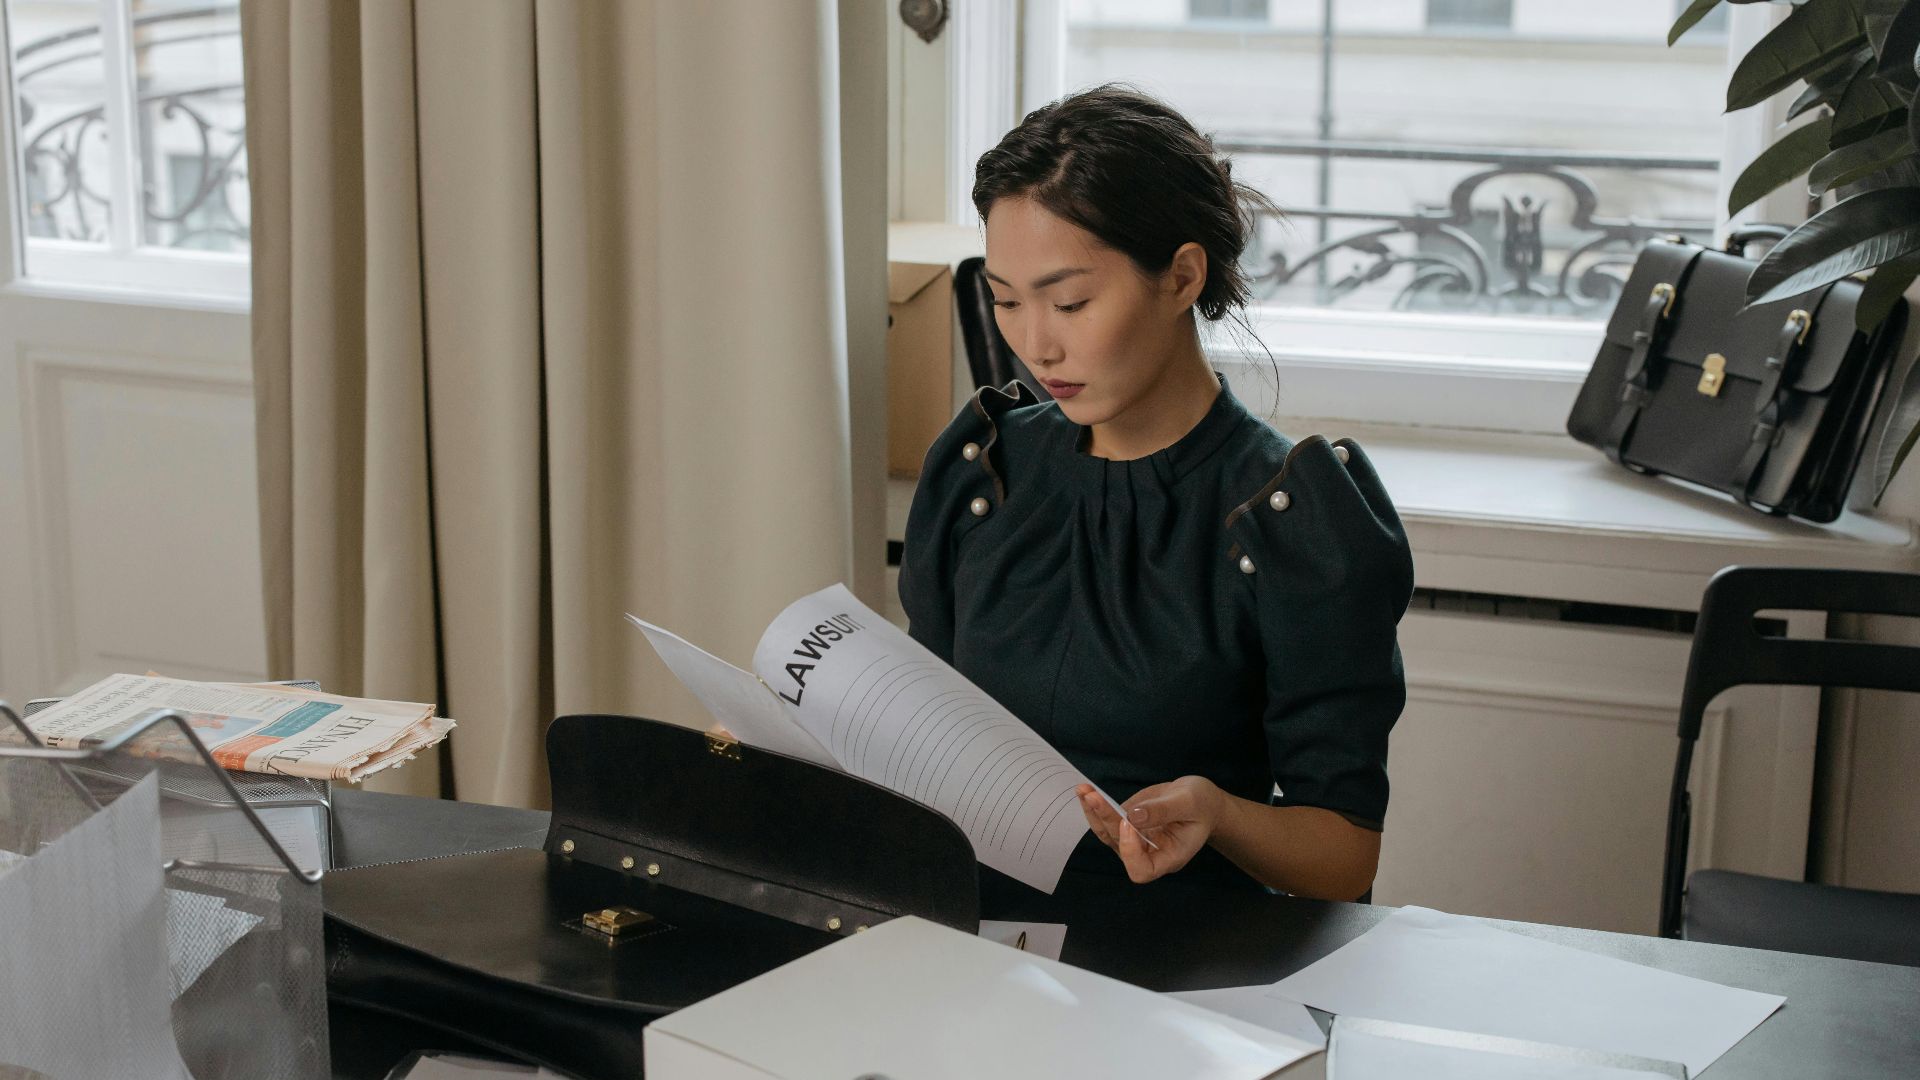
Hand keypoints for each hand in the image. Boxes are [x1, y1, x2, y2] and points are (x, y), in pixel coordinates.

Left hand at [1076, 777, 1221, 884]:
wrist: (1200, 800)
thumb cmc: (1202, 806)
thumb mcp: (1190, 803)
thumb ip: (1163, 811)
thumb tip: (1133, 816)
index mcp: (1169, 857)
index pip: (1141, 870)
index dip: (1130, 851)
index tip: (1129, 823)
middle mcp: (1148, 854)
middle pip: (1120, 845)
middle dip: (1106, 820)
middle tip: (1095, 796)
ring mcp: (1134, 840)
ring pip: (1107, 834)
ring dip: (1094, 813)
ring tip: (1084, 791)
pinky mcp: (1126, 825)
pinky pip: (1106, 821)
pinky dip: (1095, 807)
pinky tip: (1086, 792)